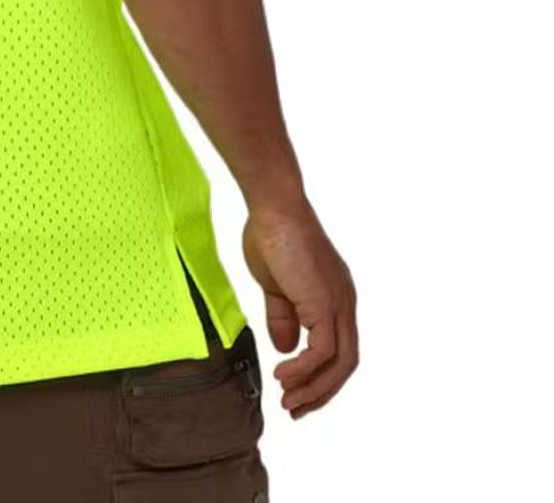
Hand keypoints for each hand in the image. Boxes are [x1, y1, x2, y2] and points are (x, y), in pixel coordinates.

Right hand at [242, 200, 358, 419]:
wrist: (272, 207)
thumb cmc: (270, 235)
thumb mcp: (274, 286)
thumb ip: (283, 316)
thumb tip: (285, 348)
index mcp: (334, 299)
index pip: (338, 350)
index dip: (319, 376)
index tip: (294, 392)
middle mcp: (344, 304)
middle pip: (345, 364)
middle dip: (321, 392)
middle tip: (294, 408)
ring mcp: (338, 304)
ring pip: (339, 363)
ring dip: (313, 387)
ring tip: (286, 398)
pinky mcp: (325, 303)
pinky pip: (322, 350)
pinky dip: (304, 369)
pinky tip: (282, 372)